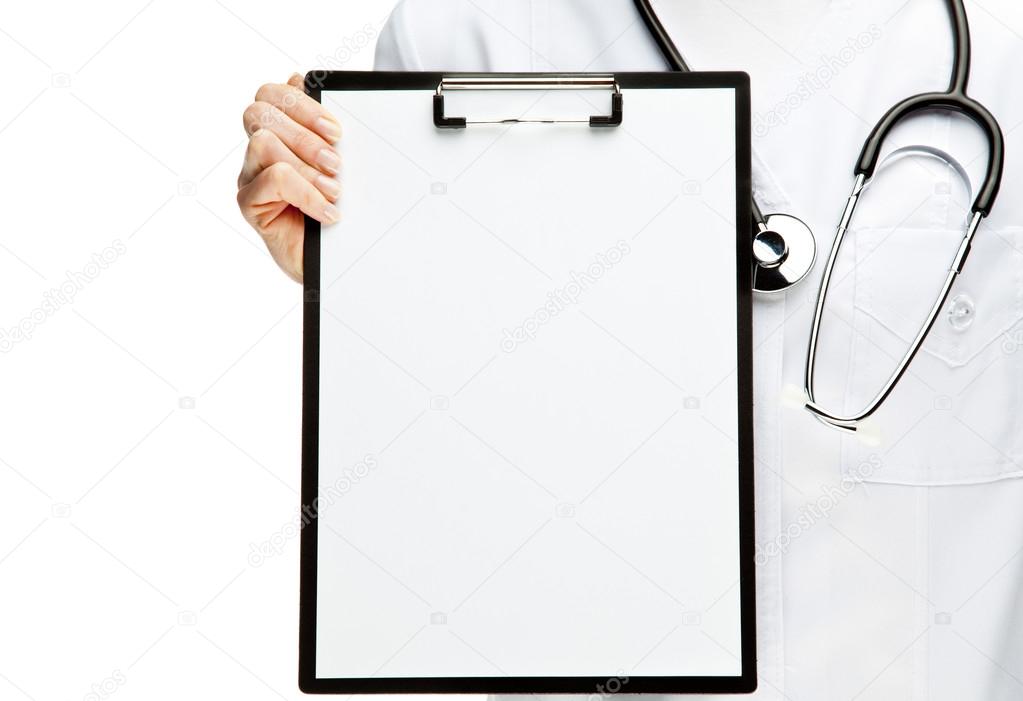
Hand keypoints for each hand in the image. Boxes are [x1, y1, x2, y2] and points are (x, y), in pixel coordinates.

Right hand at [237, 73, 341, 282]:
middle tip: (336, 162)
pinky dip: (305, 193)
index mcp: (281, 133)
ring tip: (334, 191)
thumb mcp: (342, 166)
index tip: (337, 131)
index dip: (301, 103)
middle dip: (303, 132)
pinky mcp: (250, 203)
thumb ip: (326, 128)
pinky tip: (327, 212)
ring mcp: (251, 176)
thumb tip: (304, 81)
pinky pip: (272, 180)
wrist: (338, 263)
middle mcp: (260, 152)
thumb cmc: (340, 214)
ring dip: (306, 166)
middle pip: (259, 111)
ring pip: (264, 143)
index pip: (271, 94)